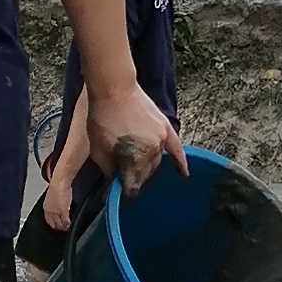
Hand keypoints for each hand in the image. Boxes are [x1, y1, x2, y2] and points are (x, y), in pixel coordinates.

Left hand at [43, 170, 73, 233]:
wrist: (60, 181)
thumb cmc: (57, 185)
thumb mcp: (53, 197)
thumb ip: (55, 204)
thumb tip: (58, 206)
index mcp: (46, 207)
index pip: (49, 221)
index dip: (54, 225)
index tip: (58, 226)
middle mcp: (50, 211)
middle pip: (54, 224)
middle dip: (59, 227)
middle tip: (64, 229)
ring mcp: (56, 212)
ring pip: (60, 224)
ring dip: (64, 227)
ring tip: (68, 228)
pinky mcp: (63, 211)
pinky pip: (66, 221)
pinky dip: (68, 224)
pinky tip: (71, 224)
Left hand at [87, 80, 184, 199]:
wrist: (114, 89)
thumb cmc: (102, 117)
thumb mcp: (97, 149)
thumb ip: (108, 170)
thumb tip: (115, 180)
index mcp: (133, 160)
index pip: (133, 186)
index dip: (126, 190)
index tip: (122, 192)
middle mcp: (150, 153)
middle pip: (146, 175)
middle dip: (136, 177)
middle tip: (127, 175)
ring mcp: (160, 140)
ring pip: (157, 163)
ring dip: (148, 167)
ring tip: (140, 166)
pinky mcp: (165, 128)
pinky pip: (176, 149)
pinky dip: (180, 162)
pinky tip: (184, 174)